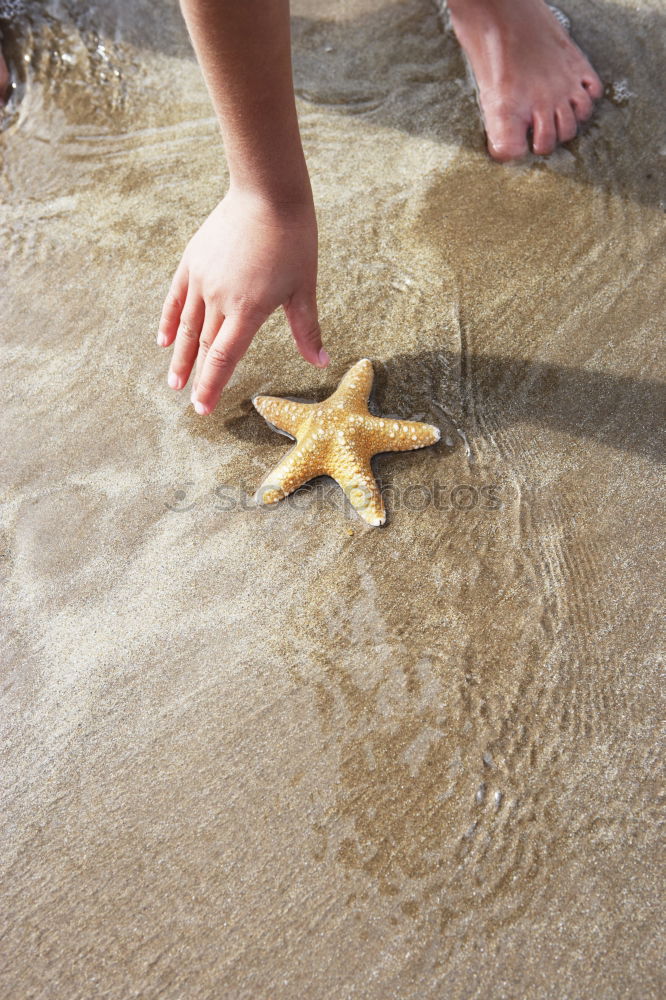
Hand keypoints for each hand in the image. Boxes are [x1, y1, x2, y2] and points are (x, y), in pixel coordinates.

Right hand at [157, 188, 328, 413]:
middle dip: (197, 378)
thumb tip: (321, 362)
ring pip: (187, 327)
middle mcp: (219, 299)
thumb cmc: (293, 238)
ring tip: (173, 381)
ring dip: (180, 357)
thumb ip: (306, 329)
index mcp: (247, 310)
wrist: (267, 192)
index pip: (223, 358)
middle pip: (204, 347)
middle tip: (191, 402)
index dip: (212, 386)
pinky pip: (176, 298)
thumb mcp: (304, 287)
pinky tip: (164, 340)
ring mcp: (202, 279)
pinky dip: (170, 321)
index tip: (203, 409)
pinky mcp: (192, 261)